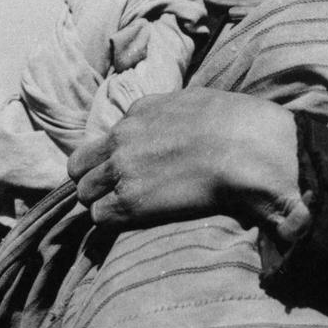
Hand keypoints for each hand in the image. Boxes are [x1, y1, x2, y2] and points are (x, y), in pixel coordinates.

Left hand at [68, 91, 299, 230]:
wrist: (246, 149)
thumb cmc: (237, 124)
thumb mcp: (198, 101)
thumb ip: (175, 111)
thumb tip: (179, 119)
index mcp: (140, 111)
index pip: (106, 139)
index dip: (113, 158)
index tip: (128, 171)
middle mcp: (122, 138)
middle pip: (80, 166)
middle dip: (94, 181)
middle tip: (116, 196)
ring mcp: (122, 169)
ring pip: (84, 194)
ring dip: (102, 204)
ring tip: (127, 215)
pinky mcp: (129, 202)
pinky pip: (99, 217)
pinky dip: (111, 224)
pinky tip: (133, 226)